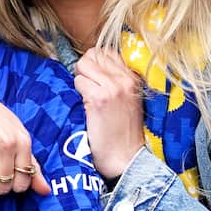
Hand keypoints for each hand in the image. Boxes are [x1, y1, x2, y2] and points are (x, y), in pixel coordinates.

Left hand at [74, 47, 144, 180]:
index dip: (94, 64)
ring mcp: (112, 87)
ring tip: (85, 97)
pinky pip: (78, 81)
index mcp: (133, 78)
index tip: (93, 79)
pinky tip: (84, 106)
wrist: (126, 158)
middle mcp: (125, 79)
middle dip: (84, 68)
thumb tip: (93, 67)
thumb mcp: (129, 101)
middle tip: (85, 87)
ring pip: (83, 65)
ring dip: (79, 80)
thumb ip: (117, 82)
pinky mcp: (99, 98)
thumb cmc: (124, 134)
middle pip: (93, 54)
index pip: (107, 52)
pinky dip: (77, 91)